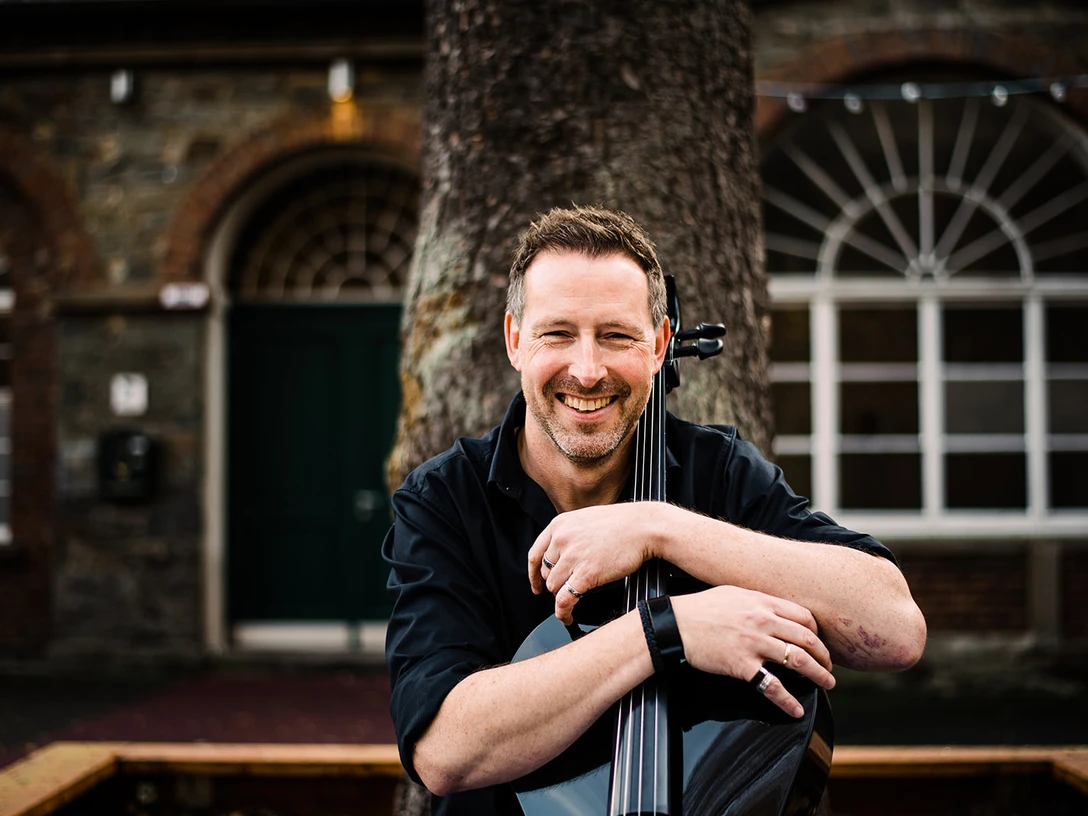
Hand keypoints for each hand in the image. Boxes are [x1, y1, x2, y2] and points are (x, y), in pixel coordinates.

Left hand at [528, 503, 666, 622]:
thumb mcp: (585, 519)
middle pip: (545, 573)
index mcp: (559, 525)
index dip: (533, 574)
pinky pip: (565, 599)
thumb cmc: (622, 523)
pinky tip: (567, 616)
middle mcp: (562, 540)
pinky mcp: (586, 574)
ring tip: (570, 604)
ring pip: (554, 587)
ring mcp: (573, 557)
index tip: (536, 584)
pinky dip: (563, 612)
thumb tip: (561, 554)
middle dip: (554, 584)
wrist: (643, 527)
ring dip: (561, 597)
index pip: (535, 554)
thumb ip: (569, 534)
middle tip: (566, 591)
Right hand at [671, 586, 835, 717]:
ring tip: (827, 683)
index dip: (817, 631)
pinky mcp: (742, 666)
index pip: (803, 616)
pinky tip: (796, 709)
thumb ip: (757, 601)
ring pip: (798, 661)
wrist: (674, 625)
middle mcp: (762, 621)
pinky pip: (772, 685)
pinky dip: (787, 700)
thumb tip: (775, 609)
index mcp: (761, 602)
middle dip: (824, 655)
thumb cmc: (700, 609)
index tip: (818, 642)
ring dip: (819, 675)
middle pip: (807, 639)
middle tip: (830, 665)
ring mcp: (754, 644)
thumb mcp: (732, 594)